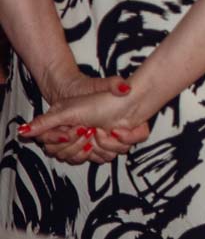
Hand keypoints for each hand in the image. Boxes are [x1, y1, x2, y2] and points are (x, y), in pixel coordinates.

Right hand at [22, 86, 150, 164]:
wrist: (129, 100)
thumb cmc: (96, 100)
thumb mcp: (68, 109)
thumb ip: (44, 122)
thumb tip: (21, 132)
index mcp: (61, 129)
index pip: (53, 148)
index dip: (65, 139)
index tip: (78, 126)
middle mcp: (74, 138)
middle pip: (68, 156)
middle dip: (81, 141)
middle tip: (90, 126)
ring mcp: (90, 144)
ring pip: (86, 158)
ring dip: (96, 144)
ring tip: (103, 128)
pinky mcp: (106, 147)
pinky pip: (104, 158)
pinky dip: (111, 146)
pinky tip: (115, 132)